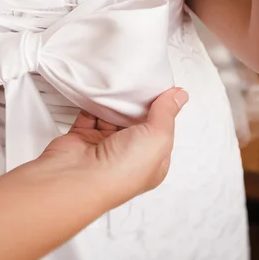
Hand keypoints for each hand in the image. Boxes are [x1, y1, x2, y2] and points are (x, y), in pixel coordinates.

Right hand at [39, 87, 187, 206]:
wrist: (78, 176)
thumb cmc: (121, 170)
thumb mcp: (158, 138)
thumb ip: (166, 113)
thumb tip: (179, 95)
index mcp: (151, 162)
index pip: (160, 131)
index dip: (162, 111)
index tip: (161, 90)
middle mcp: (127, 156)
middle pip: (135, 123)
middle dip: (136, 104)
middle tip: (139, 82)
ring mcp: (104, 147)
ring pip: (111, 118)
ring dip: (114, 104)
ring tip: (119, 84)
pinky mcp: (82, 138)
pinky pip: (89, 115)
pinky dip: (92, 104)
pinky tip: (98, 92)